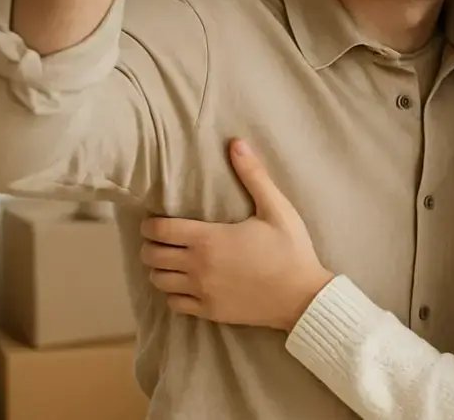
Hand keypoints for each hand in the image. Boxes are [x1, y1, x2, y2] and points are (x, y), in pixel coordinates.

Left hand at [139, 138, 332, 329]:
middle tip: (160, 239)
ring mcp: (202, 291)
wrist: (303, 296)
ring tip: (168, 261)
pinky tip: (183, 284)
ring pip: (159, 281)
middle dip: (150, 245)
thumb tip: (237, 143)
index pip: (160, 231)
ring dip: (158, 269)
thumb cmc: (291, 249)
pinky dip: (172, 293)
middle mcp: (199, 267)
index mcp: (209, 239)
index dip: (150, 224)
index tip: (153, 221)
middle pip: (152, 256)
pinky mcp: (210, 311)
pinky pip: (175, 303)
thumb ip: (253, 175)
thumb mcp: (276, 208)